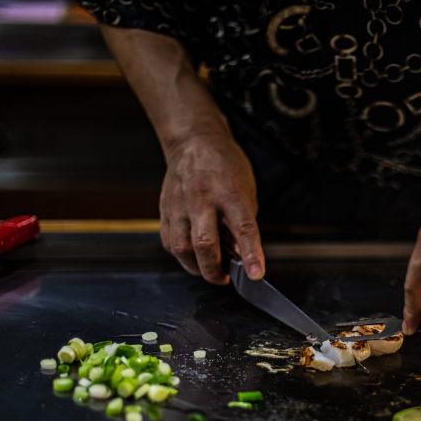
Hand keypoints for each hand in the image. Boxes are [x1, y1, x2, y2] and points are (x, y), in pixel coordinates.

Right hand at [159, 133, 264, 284]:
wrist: (194, 142)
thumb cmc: (226, 166)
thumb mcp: (246, 191)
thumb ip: (243, 223)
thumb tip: (238, 254)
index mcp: (231, 193)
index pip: (244, 228)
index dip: (250, 254)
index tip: (256, 274)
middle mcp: (203, 198)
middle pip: (205, 244)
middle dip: (214, 270)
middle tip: (224, 278)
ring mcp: (180, 204)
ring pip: (182, 247)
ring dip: (196, 266)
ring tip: (208, 269)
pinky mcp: (165, 208)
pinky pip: (169, 241)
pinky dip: (181, 255)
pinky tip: (191, 255)